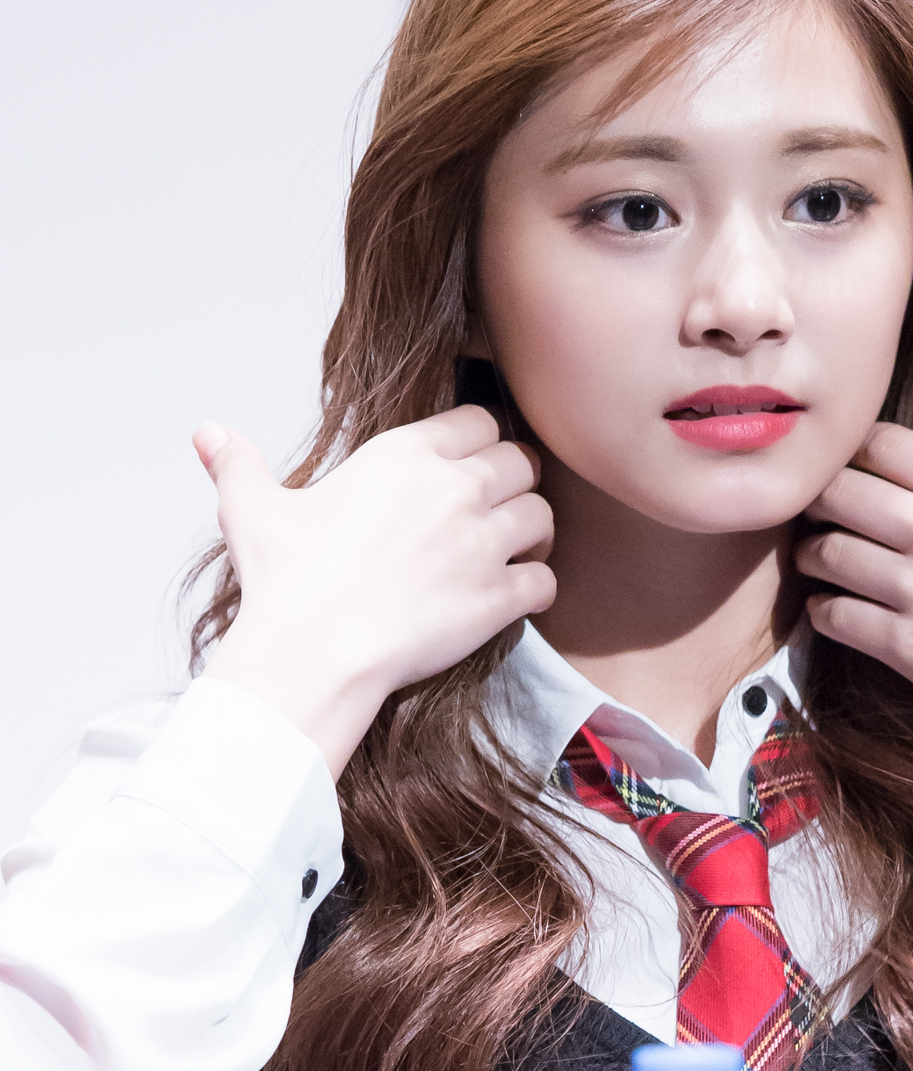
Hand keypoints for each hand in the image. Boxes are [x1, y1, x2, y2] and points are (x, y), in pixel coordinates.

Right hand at [194, 406, 554, 776]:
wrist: (314, 650)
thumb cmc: (287, 582)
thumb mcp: (253, 509)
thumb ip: (239, 465)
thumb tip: (207, 434)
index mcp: (406, 454)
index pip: (479, 420)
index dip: (479, 441)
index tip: (470, 464)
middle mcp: (454, 489)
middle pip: (522, 462)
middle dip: (515, 482)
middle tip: (498, 508)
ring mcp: (483, 543)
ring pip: (543, 517)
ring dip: (533, 534)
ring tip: (515, 551)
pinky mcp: (499, 597)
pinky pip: (546, 581)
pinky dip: (538, 589)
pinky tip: (518, 597)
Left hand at [796, 417, 912, 846]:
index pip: (888, 444)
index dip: (857, 451)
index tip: (850, 465)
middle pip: (840, 490)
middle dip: (820, 497)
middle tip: (814, 513)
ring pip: (827, 551)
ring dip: (812, 554)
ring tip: (816, 561)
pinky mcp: (907, 647)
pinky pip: (835, 617)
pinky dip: (823, 612)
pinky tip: (829, 613)